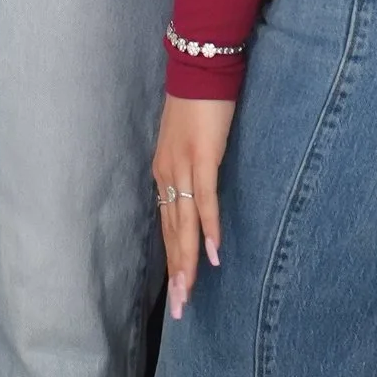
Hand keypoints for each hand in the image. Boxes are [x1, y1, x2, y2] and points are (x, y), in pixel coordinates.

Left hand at [153, 92, 235, 317]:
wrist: (200, 66)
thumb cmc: (199, 104)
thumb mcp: (190, 141)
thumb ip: (193, 167)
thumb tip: (201, 191)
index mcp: (163, 172)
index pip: (167, 225)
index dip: (172, 259)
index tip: (177, 291)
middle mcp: (167, 173)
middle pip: (172, 233)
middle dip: (177, 274)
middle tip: (180, 310)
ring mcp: (183, 167)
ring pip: (184, 224)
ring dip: (188, 262)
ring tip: (189, 294)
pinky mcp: (202, 157)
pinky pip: (205, 200)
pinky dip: (209, 228)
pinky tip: (213, 254)